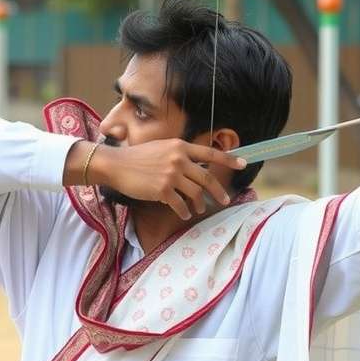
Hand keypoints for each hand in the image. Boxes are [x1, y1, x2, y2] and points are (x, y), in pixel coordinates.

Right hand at [92, 139, 246, 219]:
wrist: (116, 165)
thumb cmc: (139, 157)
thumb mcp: (163, 148)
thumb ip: (181, 155)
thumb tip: (198, 167)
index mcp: (180, 146)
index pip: (210, 153)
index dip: (229, 159)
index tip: (243, 163)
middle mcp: (178, 159)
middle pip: (207, 178)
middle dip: (218, 191)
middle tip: (225, 200)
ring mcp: (171, 175)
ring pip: (195, 193)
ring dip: (200, 203)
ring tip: (199, 209)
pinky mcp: (162, 190)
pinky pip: (180, 204)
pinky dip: (185, 211)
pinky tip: (186, 214)